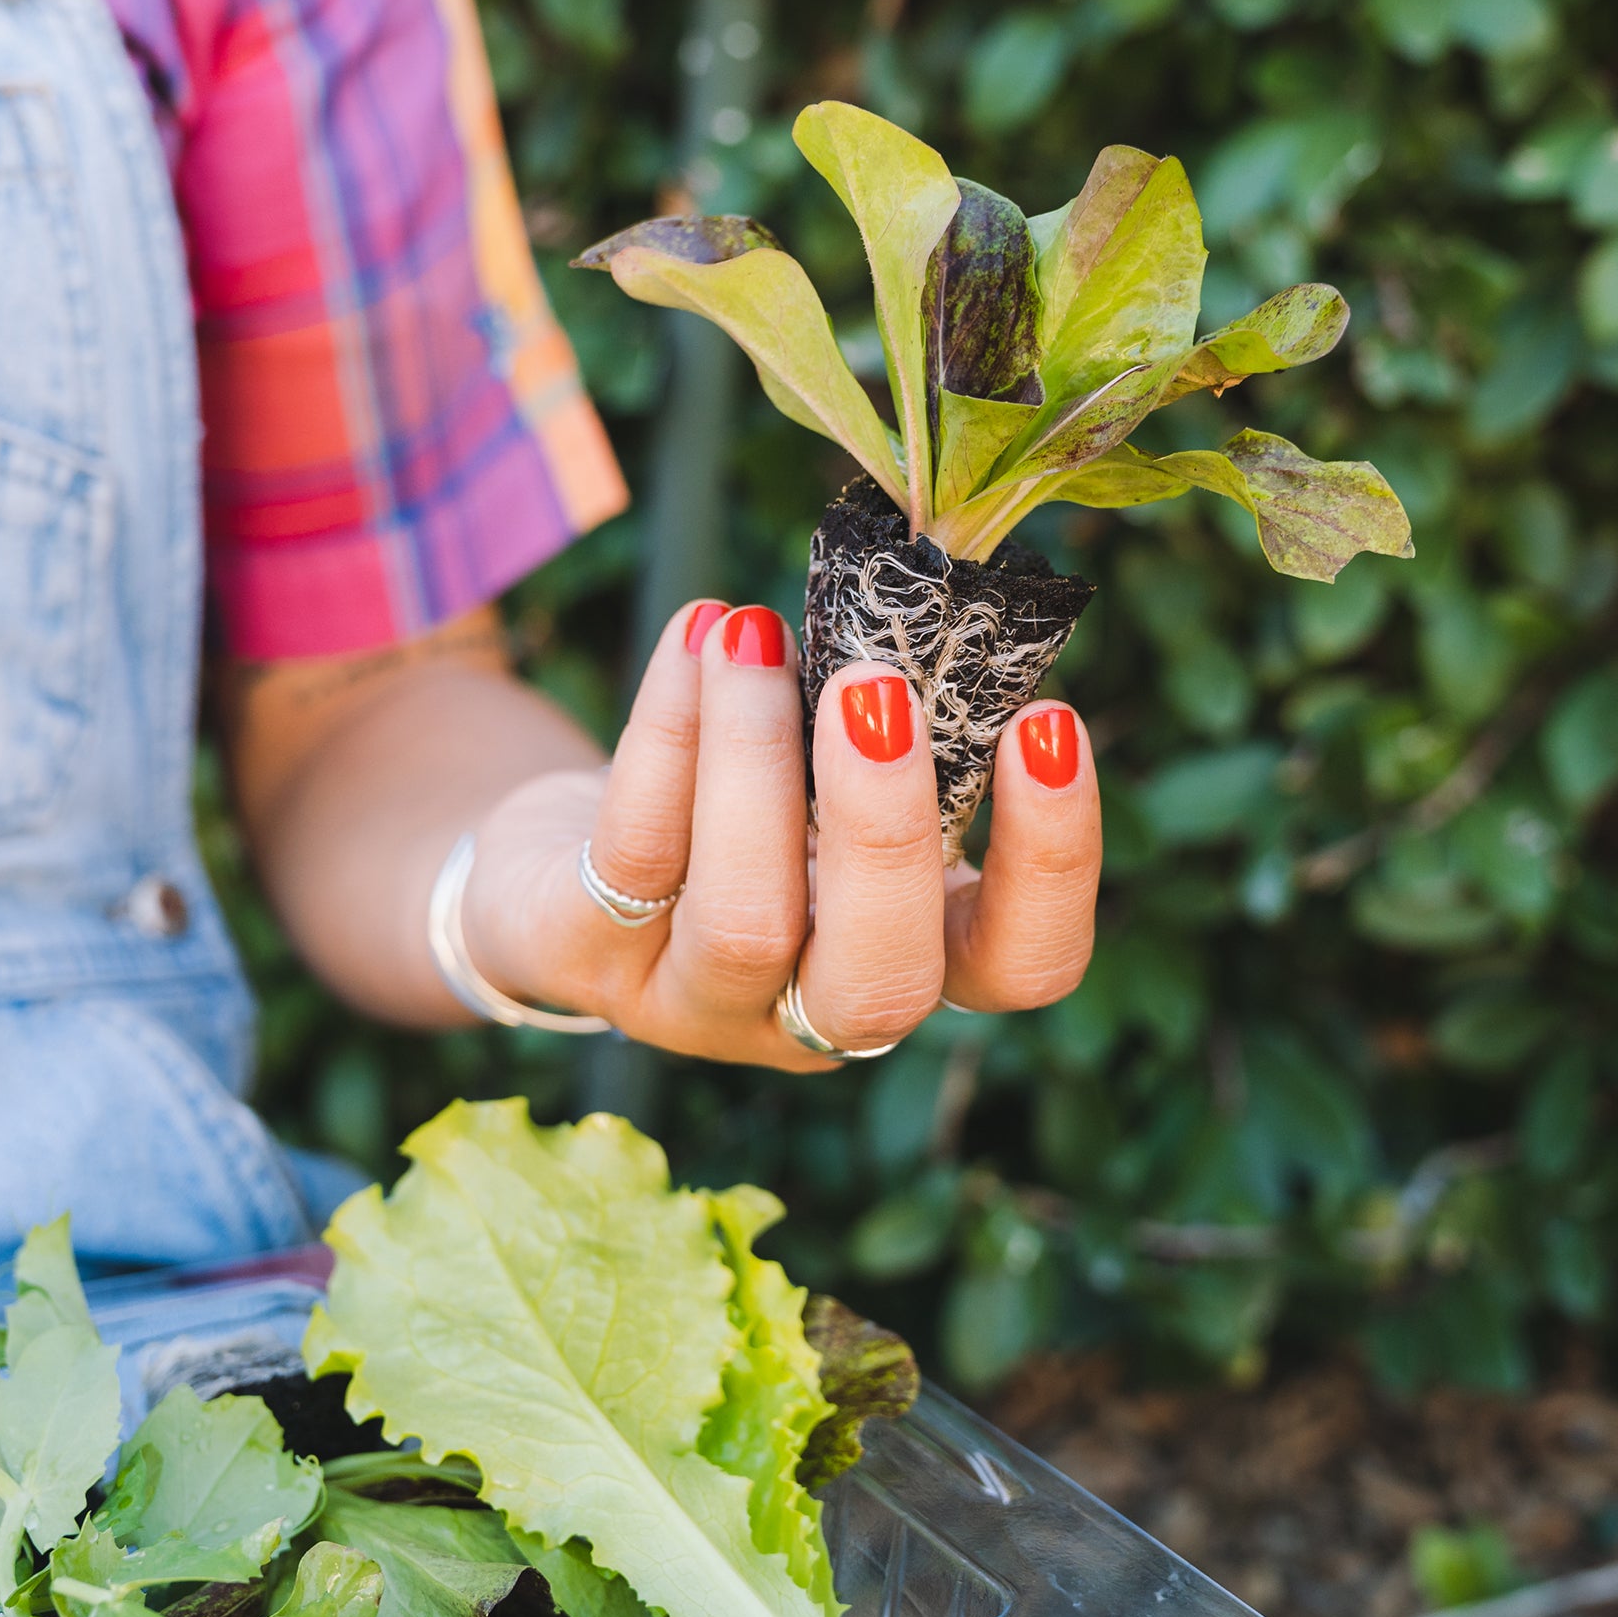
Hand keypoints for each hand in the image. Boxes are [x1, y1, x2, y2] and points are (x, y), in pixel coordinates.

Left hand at [462, 601, 1101, 1068]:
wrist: (564, 865)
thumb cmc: (741, 802)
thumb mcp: (826, 778)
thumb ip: (885, 736)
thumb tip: (919, 607)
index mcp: (911, 959)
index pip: (1022, 965)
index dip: (1053, 865)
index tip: (1049, 720)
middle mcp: (810, 1010)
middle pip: (880, 982)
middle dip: (886, 831)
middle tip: (876, 686)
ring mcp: (695, 1001)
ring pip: (743, 919)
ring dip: (755, 757)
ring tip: (755, 632)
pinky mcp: (584, 956)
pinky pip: (634, 850)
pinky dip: (664, 729)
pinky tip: (695, 632)